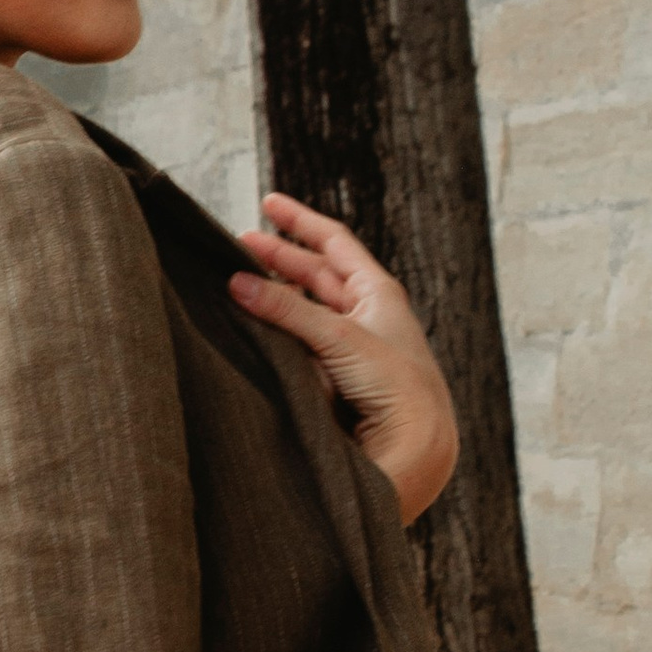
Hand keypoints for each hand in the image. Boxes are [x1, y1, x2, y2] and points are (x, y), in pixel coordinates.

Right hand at [229, 193, 459, 525]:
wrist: (416, 449)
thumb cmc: (398, 388)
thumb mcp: (340, 337)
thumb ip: (287, 310)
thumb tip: (237, 282)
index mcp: (379, 294)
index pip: (334, 244)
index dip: (300, 221)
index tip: (269, 203)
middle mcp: (366, 317)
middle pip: (315, 275)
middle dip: (277, 258)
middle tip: (235, 247)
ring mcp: (350, 349)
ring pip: (305, 310)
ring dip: (274, 295)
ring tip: (237, 283)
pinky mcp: (335, 380)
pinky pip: (299, 344)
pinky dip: (276, 331)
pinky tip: (254, 328)